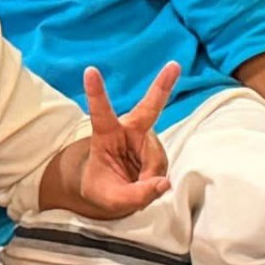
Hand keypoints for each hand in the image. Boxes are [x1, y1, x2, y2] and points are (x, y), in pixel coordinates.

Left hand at [75, 62, 180, 217]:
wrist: (109, 192)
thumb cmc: (102, 189)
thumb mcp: (110, 199)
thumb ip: (135, 195)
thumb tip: (164, 183)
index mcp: (105, 134)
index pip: (100, 112)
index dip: (96, 92)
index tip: (89, 70)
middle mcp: (128, 130)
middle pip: (149, 108)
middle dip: (162, 86)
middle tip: (174, 65)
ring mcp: (145, 139)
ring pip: (157, 158)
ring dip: (149, 177)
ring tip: (133, 187)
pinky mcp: (156, 149)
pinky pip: (163, 167)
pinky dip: (156, 180)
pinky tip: (145, 183)